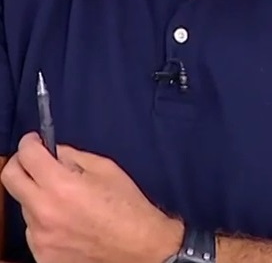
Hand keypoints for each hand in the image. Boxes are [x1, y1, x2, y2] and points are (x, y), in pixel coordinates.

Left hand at [0, 132, 182, 262]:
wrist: (138, 246)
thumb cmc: (128, 208)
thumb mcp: (106, 169)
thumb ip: (74, 157)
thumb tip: (54, 153)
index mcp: (61, 186)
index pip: (28, 156)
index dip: (29, 143)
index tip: (34, 141)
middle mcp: (44, 211)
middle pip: (10, 178)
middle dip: (20, 163)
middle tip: (33, 161)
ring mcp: (40, 236)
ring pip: (25, 205)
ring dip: (38, 196)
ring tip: (65, 202)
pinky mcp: (42, 254)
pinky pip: (33, 230)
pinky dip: (45, 221)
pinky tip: (68, 222)